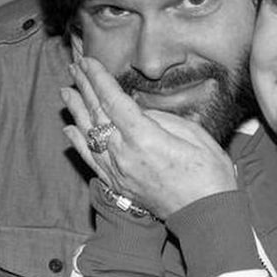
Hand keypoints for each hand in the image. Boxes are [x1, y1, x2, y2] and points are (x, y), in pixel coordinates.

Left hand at [61, 57, 236, 217]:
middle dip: (84, 88)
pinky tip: (70, 131)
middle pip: (98, 114)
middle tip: (75, 68)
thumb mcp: (194, 135)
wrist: (206, 214)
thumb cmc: (209, 173)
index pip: (113, 100)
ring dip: (76, 111)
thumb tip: (139, 110)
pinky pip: (92, 161)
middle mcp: (124, 154)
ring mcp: (118, 171)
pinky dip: (78, 144)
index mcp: (144, 138)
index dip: (98, 79)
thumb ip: (162, 119)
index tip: (88, 61)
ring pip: (89, 135)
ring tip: (66, 92)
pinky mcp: (119, 185)